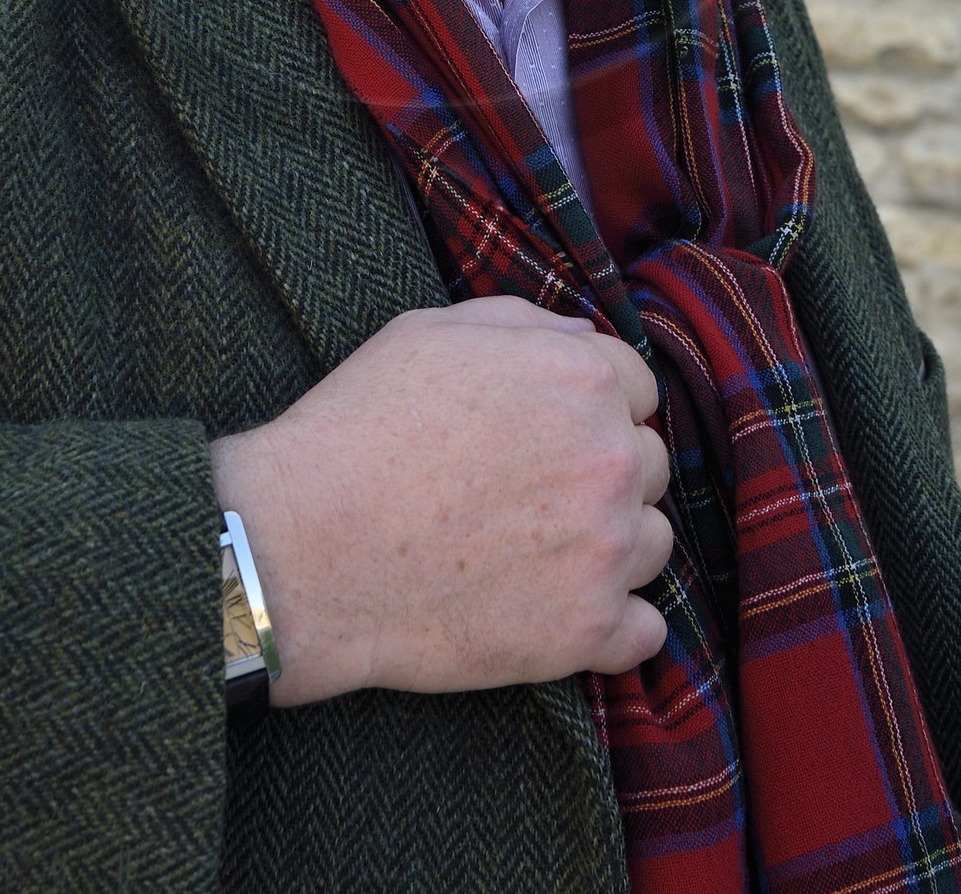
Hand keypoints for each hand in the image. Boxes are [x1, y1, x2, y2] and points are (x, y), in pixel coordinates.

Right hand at [210, 295, 672, 704]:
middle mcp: (611, 459)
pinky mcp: (586, 630)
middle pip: (646, 463)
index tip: (548, 434)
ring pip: (652, 543)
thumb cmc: (361, 429)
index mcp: (583, 379)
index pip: (636, 388)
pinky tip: (559, 610)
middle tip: (531, 493)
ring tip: (536, 551)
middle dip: (600, 473)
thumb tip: (581, 340)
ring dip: (611, 545)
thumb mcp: (434, 332)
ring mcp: (606, 550)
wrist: (308, 547)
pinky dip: (611, 626)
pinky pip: (643, 634)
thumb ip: (527, 325)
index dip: (591, 408)